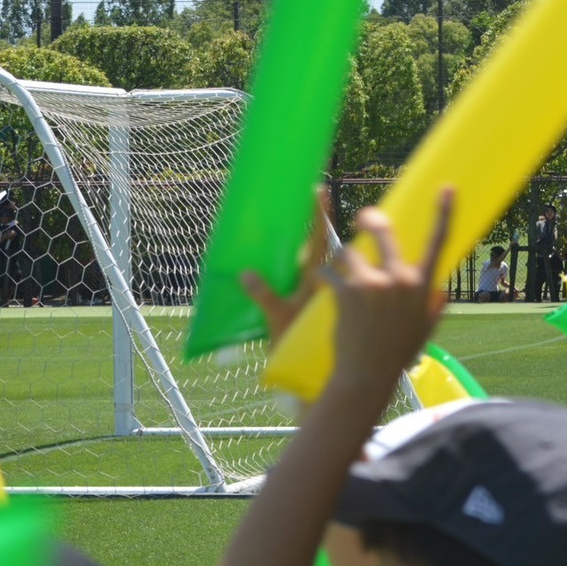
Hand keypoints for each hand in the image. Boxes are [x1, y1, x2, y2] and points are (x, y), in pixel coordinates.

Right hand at [240, 188, 333, 343]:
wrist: (303, 375)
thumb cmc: (292, 346)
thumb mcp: (277, 320)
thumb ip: (264, 296)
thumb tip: (246, 273)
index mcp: (314, 282)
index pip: (319, 241)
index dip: (319, 216)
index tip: (320, 190)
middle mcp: (317, 282)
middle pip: (320, 243)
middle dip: (317, 218)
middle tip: (318, 192)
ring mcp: (313, 291)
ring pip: (315, 257)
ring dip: (310, 236)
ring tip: (304, 213)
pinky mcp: (308, 301)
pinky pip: (305, 273)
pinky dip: (298, 259)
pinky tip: (281, 249)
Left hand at [320, 190, 453, 391]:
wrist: (366, 375)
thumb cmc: (396, 354)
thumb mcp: (424, 331)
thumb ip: (434, 307)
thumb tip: (443, 291)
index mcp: (422, 286)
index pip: (438, 242)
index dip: (444, 212)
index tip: (447, 188)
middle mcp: (400, 280)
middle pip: (384, 233)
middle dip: (372, 220)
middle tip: (365, 217)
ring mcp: (373, 284)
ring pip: (350, 252)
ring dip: (343, 259)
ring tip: (341, 274)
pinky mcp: (347, 292)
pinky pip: (330, 272)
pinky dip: (326, 276)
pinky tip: (325, 284)